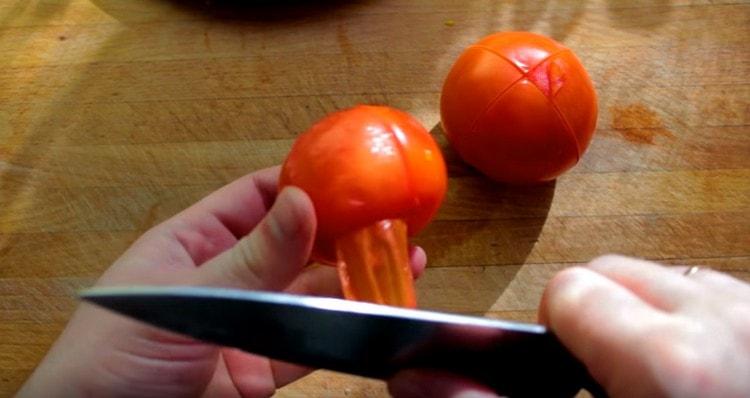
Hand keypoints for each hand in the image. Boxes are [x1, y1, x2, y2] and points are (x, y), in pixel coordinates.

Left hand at [19, 166, 426, 397]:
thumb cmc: (115, 354)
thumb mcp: (184, 298)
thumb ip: (251, 258)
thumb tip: (305, 201)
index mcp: (193, 244)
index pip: (253, 199)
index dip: (299, 183)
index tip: (351, 175)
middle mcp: (227, 278)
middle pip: (292, 245)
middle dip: (340, 232)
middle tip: (392, 219)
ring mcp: (246, 326)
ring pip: (308, 294)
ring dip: (352, 278)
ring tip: (404, 258)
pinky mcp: (260, 371)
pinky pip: (308, 345)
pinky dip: (342, 329)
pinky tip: (375, 310)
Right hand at [388, 255, 749, 397]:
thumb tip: (414, 378)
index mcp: (670, 360)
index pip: (571, 289)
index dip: (556, 335)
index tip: (571, 379)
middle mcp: (729, 320)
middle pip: (617, 273)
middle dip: (601, 321)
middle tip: (612, 386)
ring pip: (669, 278)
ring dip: (648, 319)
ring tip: (659, 385)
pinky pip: (717, 294)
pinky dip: (696, 324)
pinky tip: (700, 379)